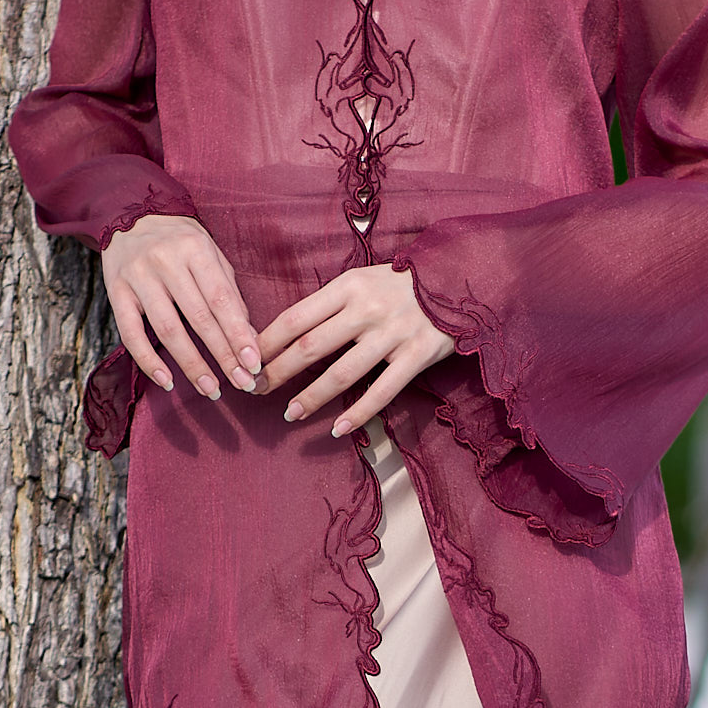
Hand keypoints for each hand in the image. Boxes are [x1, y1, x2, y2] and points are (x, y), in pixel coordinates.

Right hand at [101, 213, 261, 400]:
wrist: (130, 216)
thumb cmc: (180, 242)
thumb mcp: (211, 254)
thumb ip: (229, 292)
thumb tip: (249, 338)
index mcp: (195, 249)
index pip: (221, 299)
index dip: (238, 334)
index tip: (254, 363)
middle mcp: (165, 262)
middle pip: (198, 318)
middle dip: (223, 355)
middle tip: (242, 383)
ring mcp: (138, 277)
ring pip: (168, 329)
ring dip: (192, 365)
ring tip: (211, 390)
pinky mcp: (116, 292)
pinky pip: (131, 334)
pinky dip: (148, 362)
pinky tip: (167, 382)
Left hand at [256, 262, 455, 436]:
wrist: (461, 277)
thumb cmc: (402, 283)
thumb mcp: (363, 280)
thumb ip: (331, 304)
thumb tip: (288, 334)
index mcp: (348, 287)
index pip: (296, 318)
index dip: (266, 342)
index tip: (246, 361)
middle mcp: (367, 309)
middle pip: (311, 347)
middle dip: (278, 372)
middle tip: (255, 390)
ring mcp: (393, 334)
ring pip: (342, 373)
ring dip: (311, 397)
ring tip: (289, 414)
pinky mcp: (418, 355)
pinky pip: (382, 391)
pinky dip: (358, 414)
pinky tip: (338, 430)